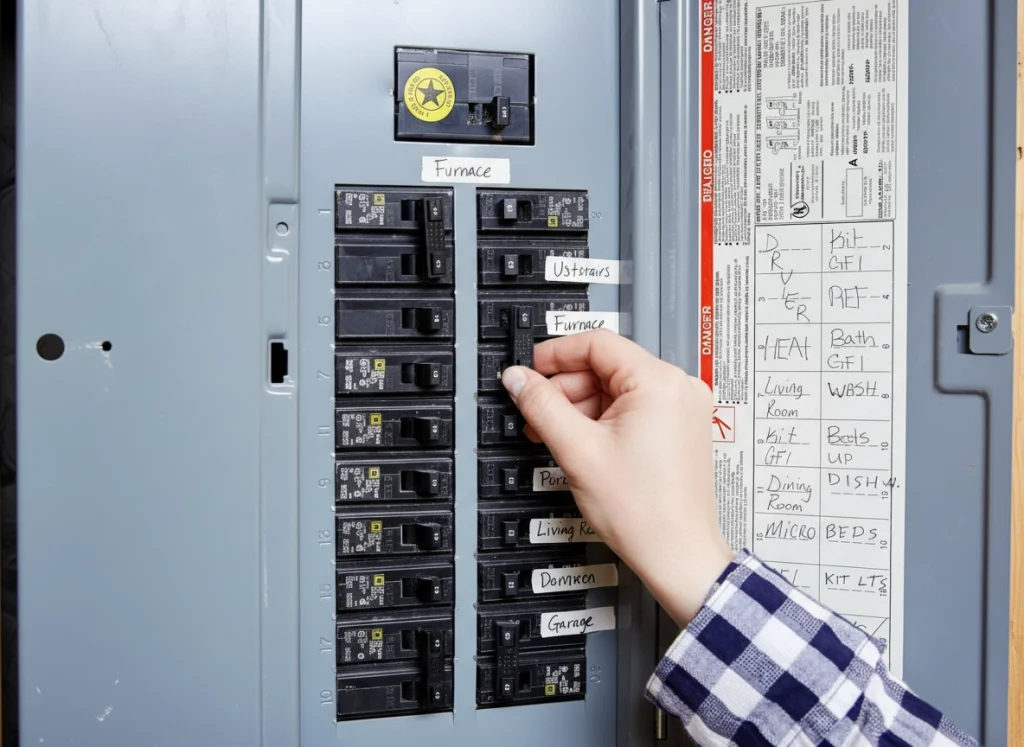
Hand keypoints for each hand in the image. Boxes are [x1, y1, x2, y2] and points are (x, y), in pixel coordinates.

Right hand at [500, 330, 732, 625]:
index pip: (597, 343)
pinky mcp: (681, 427)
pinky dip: (604, 419)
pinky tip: (582, 442)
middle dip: (566, 388)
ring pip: (617, 388)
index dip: (555, 355)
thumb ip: (541, 406)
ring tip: (556, 435)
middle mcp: (679, 388)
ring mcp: (684, 408)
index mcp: (660, 383)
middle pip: (606, 365)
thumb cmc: (643, 512)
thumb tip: (518, 378)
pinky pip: (634, 407)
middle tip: (536, 412)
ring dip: (582, 406)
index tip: (530, 371)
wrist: (677, 555)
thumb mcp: (577, 450)